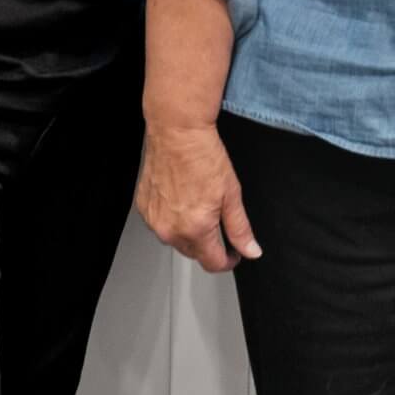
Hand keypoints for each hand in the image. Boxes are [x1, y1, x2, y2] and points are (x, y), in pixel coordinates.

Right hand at [136, 121, 260, 270]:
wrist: (176, 132)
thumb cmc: (203, 156)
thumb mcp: (232, 193)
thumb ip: (240, 228)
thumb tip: (251, 250)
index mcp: (195, 229)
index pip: (212, 263)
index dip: (228, 260)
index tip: (234, 252)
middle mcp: (170, 229)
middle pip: (194, 253)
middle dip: (209, 244)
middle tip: (218, 220)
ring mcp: (154, 220)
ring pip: (176, 239)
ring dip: (189, 232)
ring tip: (198, 204)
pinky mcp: (143, 208)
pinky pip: (161, 224)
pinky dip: (172, 218)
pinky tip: (181, 199)